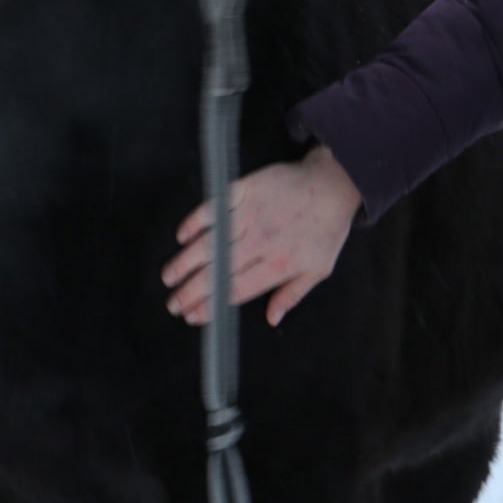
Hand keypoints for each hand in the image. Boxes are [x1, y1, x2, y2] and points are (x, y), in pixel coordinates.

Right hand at [162, 144, 362, 327]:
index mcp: (280, 264)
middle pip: (218, 271)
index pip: (236, 290)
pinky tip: (182, 235)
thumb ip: (292, 295)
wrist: (333, 184)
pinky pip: (214, 206)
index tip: (192, 316)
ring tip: (169, 276)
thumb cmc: (326, 228)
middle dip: (190, 290)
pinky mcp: (247, 189)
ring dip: (186, 261)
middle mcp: (263, 241)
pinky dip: (196, 221)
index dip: (211, 305)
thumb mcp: (319, 269)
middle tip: (173, 303)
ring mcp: (252, 213)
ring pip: (211, 241)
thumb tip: (272, 319)